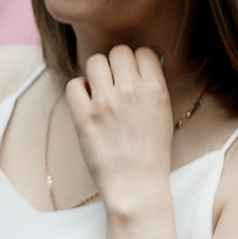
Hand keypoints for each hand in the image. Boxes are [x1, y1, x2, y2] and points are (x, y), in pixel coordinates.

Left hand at [65, 47, 178, 231]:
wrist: (136, 186)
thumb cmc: (151, 154)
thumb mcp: (163, 115)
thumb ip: (153, 88)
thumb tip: (142, 62)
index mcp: (156, 90)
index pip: (143, 52)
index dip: (136, 62)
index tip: (132, 75)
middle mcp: (131, 92)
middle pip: (118, 52)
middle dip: (115, 65)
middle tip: (114, 83)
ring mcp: (106, 103)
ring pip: (95, 62)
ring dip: (96, 73)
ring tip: (98, 91)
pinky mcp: (84, 116)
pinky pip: (74, 84)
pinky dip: (78, 90)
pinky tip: (85, 102)